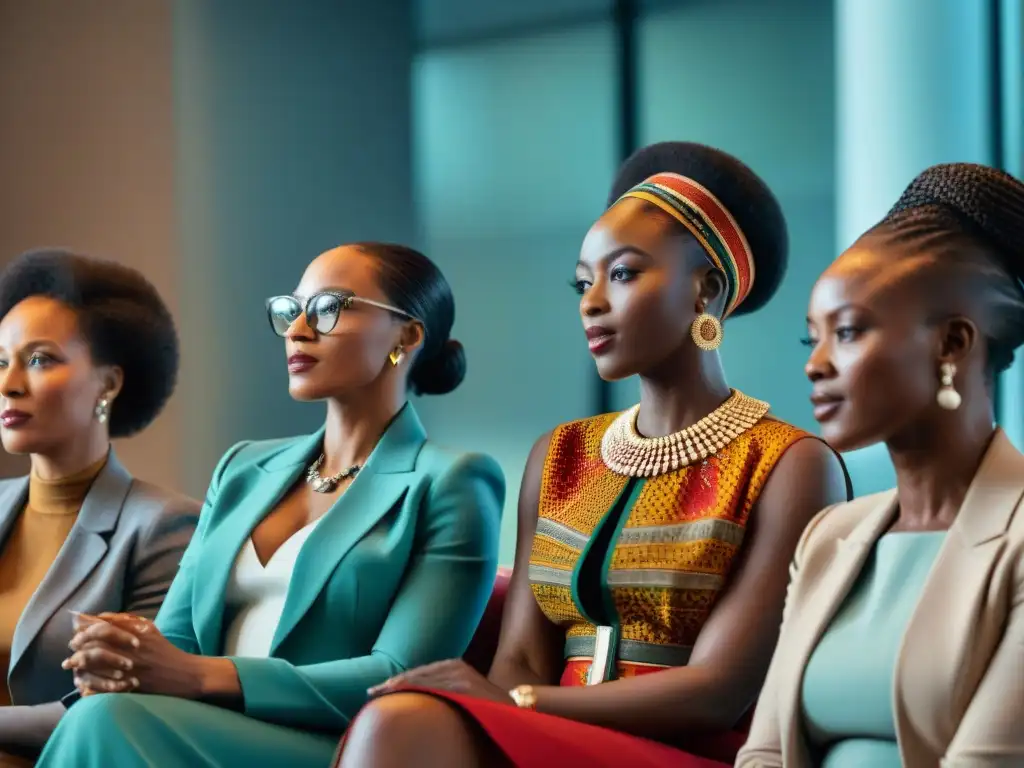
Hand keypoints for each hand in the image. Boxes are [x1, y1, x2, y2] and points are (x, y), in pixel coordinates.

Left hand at [63, 613, 204, 698]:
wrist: (185, 674)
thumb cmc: (165, 650)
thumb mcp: (150, 629)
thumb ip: (126, 621)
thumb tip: (99, 616)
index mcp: (136, 634)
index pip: (103, 629)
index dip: (85, 631)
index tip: (76, 634)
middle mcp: (132, 651)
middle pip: (96, 647)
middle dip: (79, 649)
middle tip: (71, 651)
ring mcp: (131, 670)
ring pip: (96, 667)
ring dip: (80, 666)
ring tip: (71, 666)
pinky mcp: (130, 688)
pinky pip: (103, 687)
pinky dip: (90, 686)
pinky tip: (82, 685)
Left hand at [368, 659, 512, 703]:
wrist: (519, 714)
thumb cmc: (489, 709)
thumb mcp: (465, 696)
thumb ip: (447, 691)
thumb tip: (422, 699)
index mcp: (456, 666)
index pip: (420, 672)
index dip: (399, 680)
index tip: (378, 690)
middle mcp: (457, 666)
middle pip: (417, 674)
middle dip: (393, 683)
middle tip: (371, 692)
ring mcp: (462, 675)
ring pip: (422, 679)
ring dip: (399, 686)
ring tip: (379, 694)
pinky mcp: (466, 686)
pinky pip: (435, 687)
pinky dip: (416, 688)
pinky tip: (401, 694)